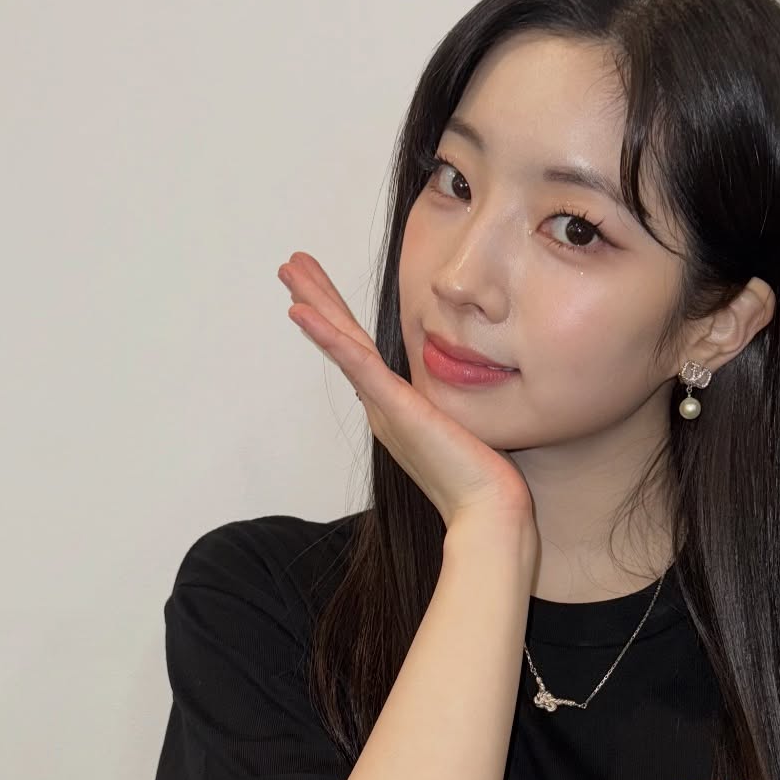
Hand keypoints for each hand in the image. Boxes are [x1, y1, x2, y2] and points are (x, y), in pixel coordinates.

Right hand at [278, 252, 536, 534]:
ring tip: (290, 270)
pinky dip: (328, 337)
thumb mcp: (465, 431)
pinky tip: (303, 312)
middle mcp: (383, 408)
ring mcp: (385, 407)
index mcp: (397, 410)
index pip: (362, 353)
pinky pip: (356, 364)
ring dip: (315, 304)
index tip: (320, 295)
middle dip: (318, 301)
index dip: (339, 320)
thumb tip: (462, 404)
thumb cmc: (483, 482)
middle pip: (343, 341)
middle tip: (291, 266)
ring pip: (342, 343)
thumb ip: (452, 412)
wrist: (489, 513)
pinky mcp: (395, 407)